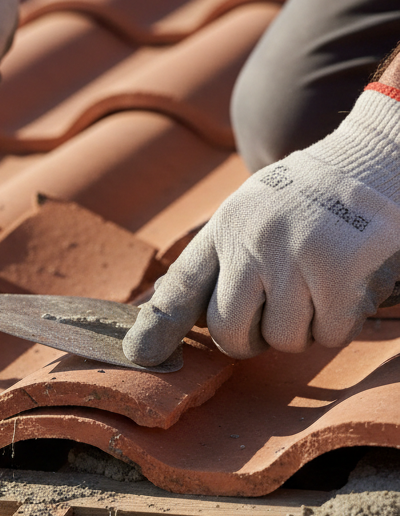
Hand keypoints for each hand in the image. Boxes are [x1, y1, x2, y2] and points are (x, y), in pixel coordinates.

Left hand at [124, 87, 399, 363]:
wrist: (376, 159)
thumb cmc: (307, 201)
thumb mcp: (249, 215)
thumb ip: (216, 261)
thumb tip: (166, 311)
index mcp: (225, 229)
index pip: (181, 287)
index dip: (157, 329)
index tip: (140, 355)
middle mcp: (252, 241)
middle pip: (228, 331)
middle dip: (249, 339)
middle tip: (271, 316)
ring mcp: (295, 255)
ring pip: (283, 339)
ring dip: (302, 329)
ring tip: (314, 287)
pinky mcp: (340, 270)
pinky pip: (329, 334)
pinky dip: (338, 324)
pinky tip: (344, 287)